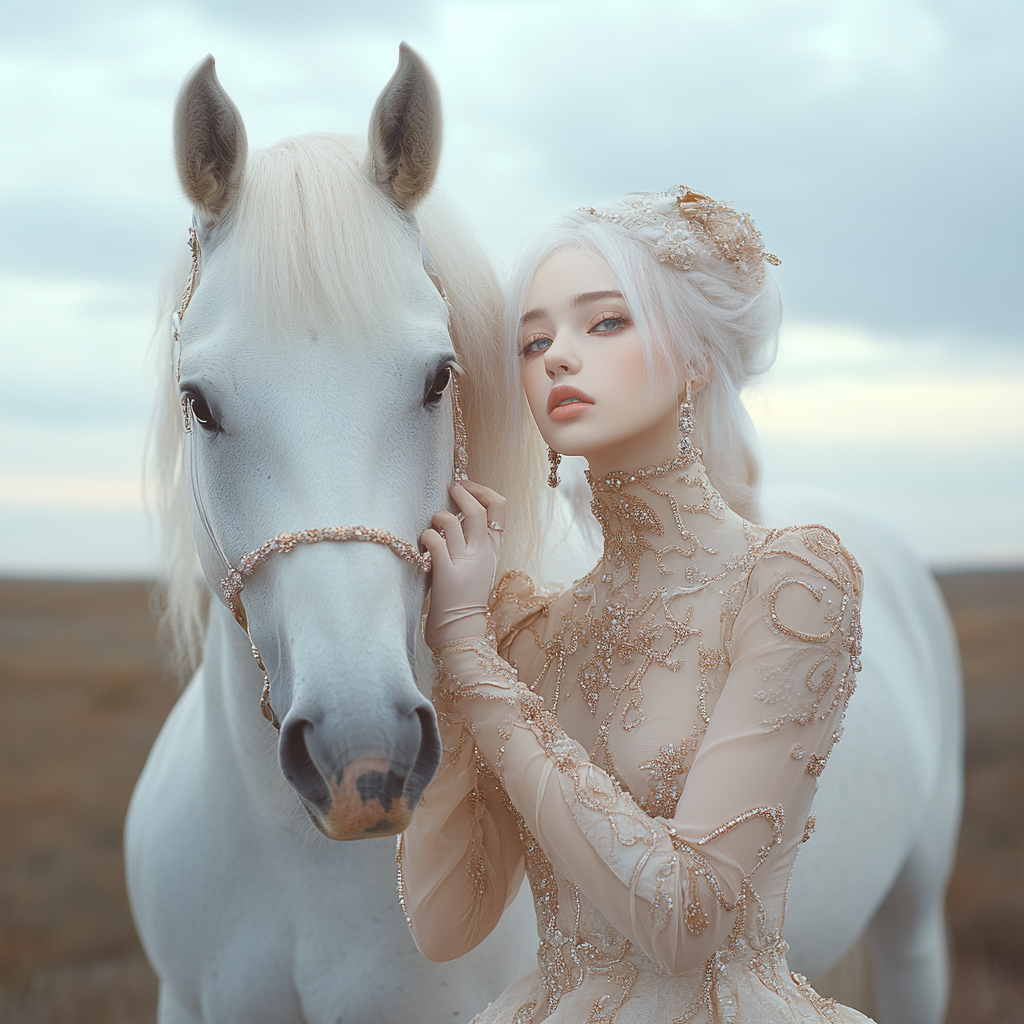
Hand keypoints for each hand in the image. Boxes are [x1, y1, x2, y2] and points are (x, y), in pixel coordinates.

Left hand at [420, 481, 506, 648]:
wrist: (461, 632)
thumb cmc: (464, 598)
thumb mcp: (480, 566)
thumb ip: (475, 541)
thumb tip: (457, 513)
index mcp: (493, 549)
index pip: (500, 507)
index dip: (482, 490)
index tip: (465, 486)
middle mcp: (483, 553)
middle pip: (477, 508)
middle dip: (461, 492)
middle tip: (448, 490)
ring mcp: (466, 563)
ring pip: (451, 521)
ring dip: (437, 517)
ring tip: (433, 527)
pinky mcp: (446, 574)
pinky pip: (434, 541)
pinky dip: (425, 537)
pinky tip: (422, 546)